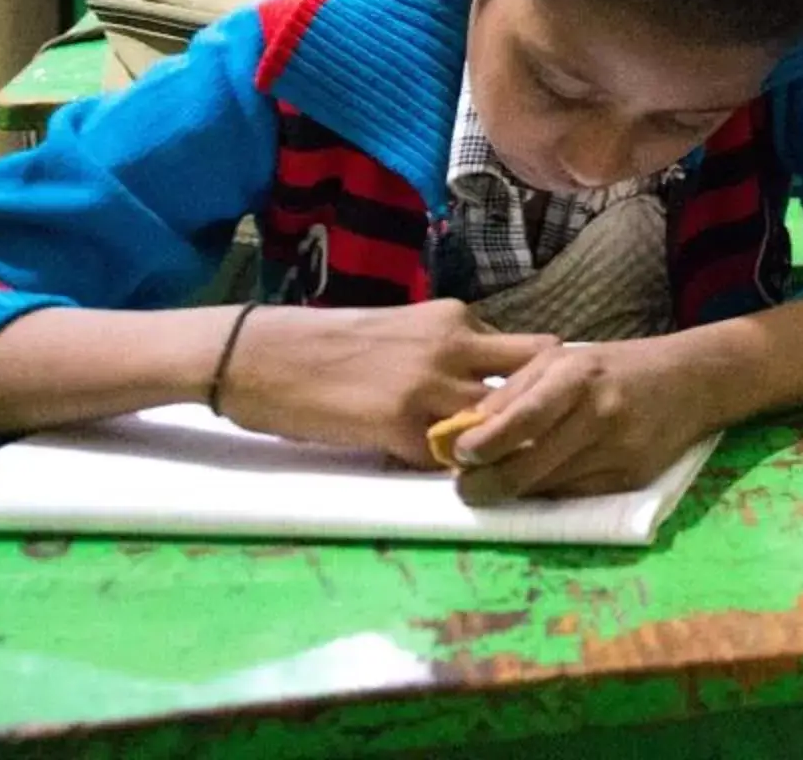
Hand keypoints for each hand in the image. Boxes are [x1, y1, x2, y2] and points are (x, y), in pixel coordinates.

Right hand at [218, 300, 558, 467]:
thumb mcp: (401, 330)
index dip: (537, 385)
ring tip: (497, 470)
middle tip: (533, 443)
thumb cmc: (323, 343)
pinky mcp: (399, 425)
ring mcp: (430, 384)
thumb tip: (482, 382)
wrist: (258, 354)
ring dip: (502, 447)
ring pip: (502, 421)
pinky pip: (449, 457)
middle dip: (543, 409)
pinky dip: (453, 473)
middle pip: (538, 376)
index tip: (537, 412)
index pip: (529, 350)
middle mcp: (453, 344)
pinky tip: (449, 483)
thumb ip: (447, 350)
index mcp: (454, 318)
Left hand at [450, 338, 716, 501]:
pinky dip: (549, 492)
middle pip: (528, 466)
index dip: (484, 444)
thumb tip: (465, 429)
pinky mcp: (631, 478)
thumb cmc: (615, 366)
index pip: (522, 418)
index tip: (459, 455)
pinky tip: (538, 482)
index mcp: (578, 377)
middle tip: (465, 486)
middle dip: (485, 484)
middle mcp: (599, 414)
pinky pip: (575, 496)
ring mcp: (618, 450)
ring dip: (513, 490)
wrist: (691, 380)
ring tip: (493, 483)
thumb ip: (514, 391)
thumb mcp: (563, 360)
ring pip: (547, 487)